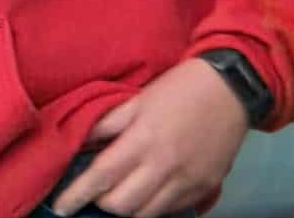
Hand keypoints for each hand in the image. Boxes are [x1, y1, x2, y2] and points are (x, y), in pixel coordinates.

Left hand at [52, 59, 250, 217]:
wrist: (232, 89)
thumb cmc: (180, 89)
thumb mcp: (137, 101)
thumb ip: (106, 125)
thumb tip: (78, 144)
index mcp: (143, 139)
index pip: (101, 177)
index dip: (76, 195)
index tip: (60, 206)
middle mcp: (164, 166)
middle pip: (122, 205)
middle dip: (102, 203)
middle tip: (95, 193)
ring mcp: (187, 181)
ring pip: (146, 215)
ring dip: (127, 209)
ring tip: (120, 194)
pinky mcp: (205, 188)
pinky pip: (172, 211)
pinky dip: (153, 207)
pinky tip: (147, 192)